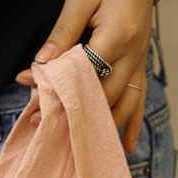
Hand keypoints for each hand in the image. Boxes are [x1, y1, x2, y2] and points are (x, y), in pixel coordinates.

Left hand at [15, 0, 153, 152]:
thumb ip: (64, 31)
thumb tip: (44, 61)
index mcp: (117, 36)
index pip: (84, 72)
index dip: (60, 87)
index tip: (36, 96)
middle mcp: (132, 55)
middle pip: (103, 95)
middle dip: (76, 112)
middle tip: (49, 124)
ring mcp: (139, 63)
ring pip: (123, 105)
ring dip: (102, 126)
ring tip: (81, 143)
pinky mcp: (141, 66)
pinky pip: (140, 101)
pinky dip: (133, 124)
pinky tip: (128, 146)